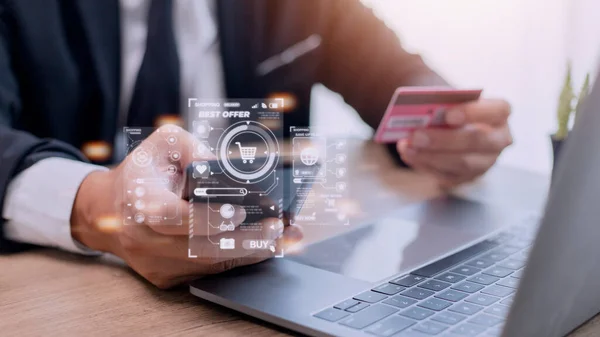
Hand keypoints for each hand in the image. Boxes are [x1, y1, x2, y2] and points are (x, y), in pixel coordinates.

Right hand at [71, 125, 301, 288]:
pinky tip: (261, 247)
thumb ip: (194, 148)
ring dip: (250, 253)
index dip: (208, 218)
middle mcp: (145, 240)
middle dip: (246, 240)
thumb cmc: (141, 173)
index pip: (174, 218)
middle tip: (279, 228)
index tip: (240, 212)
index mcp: (140, 204)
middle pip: (201, 249)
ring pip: (209, 265)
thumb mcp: (164, 145)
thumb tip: (224, 167)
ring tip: (282, 238)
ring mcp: (155, 264)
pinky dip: (236, 260)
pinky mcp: (165, 277)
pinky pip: (207, 273)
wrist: (108, 210)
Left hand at [397, 99, 512, 186]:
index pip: (498, 110)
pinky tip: (409, 155)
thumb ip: (441, 104)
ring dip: (430, 156)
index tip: (447, 115)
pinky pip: (449, 176)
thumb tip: (418, 111)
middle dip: (444, 139)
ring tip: (406, 147)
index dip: (473, 112)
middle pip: (477, 141)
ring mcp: (486, 161)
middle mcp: (499, 139)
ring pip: (462, 163)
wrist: (451, 127)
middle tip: (416, 135)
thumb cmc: (451, 108)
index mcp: (499, 113)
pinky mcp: (469, 177)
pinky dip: (425, 165)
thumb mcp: (450, 101)